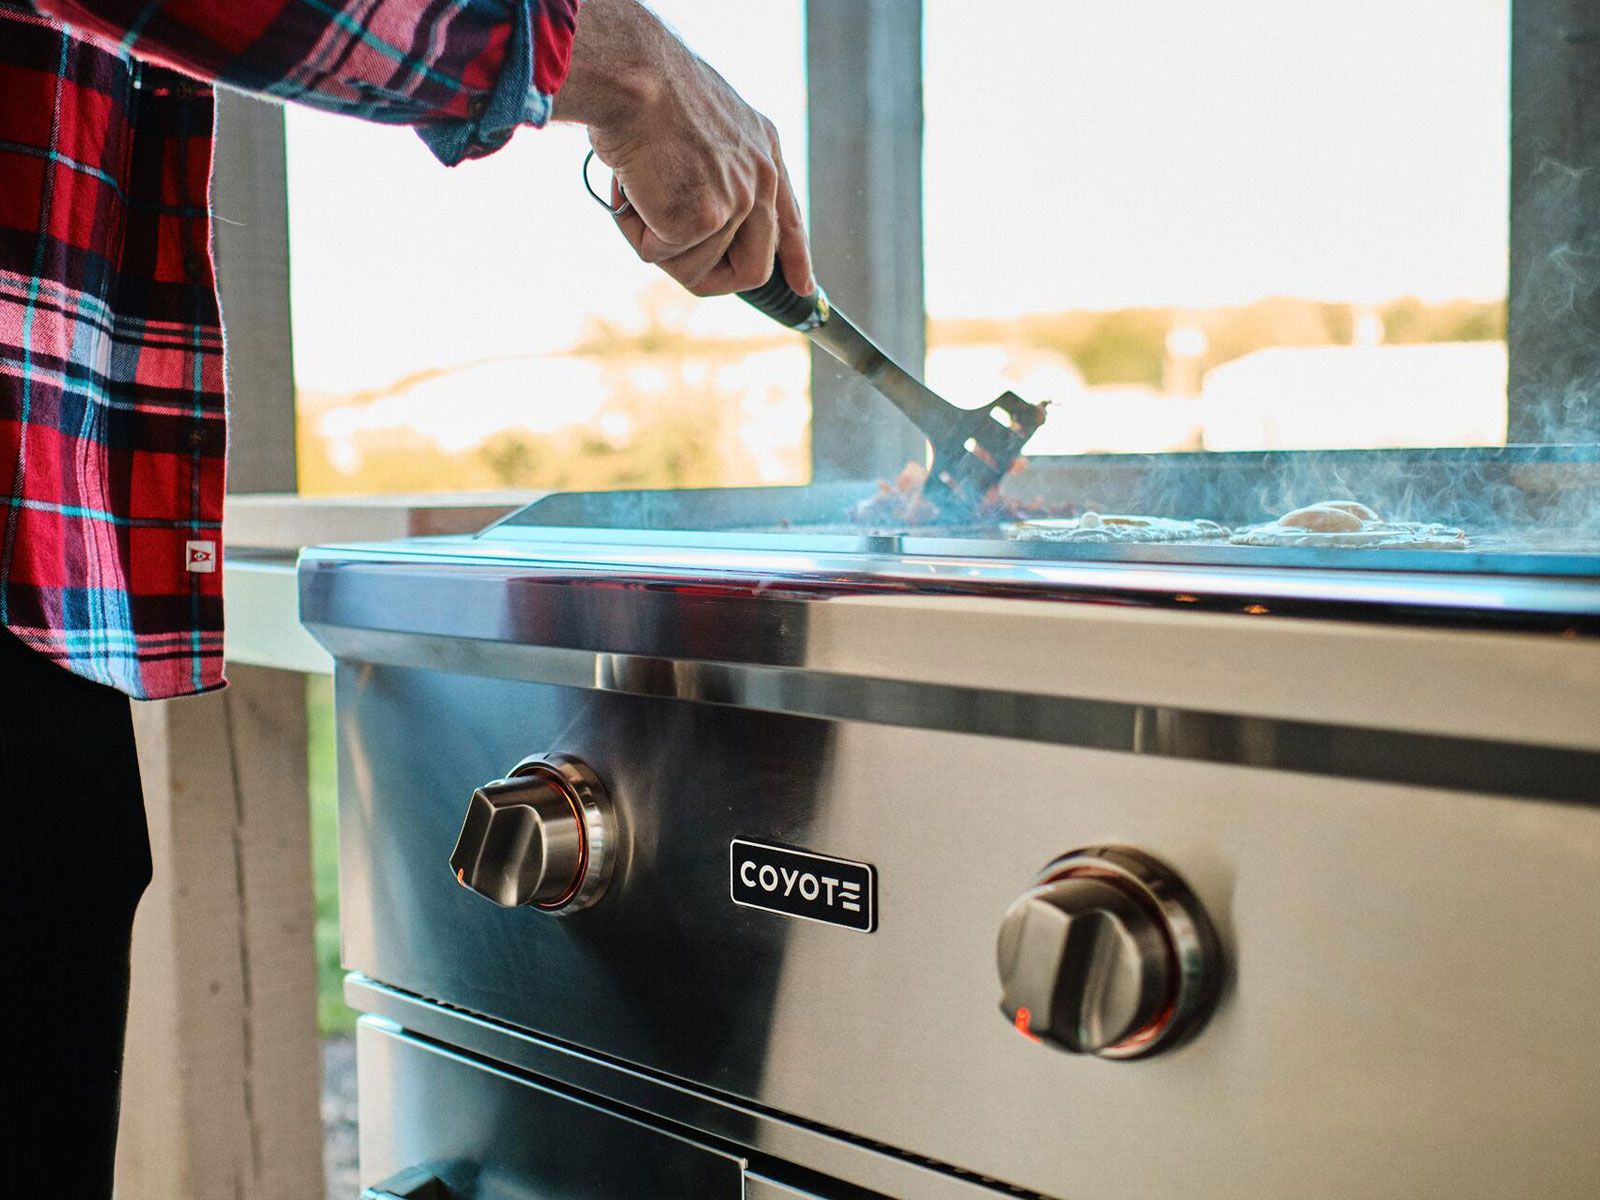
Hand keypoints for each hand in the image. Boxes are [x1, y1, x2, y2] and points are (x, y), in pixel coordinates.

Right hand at [553, 0, 813, 297]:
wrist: (633, 73)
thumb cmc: (646, 89)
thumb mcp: (698, 124)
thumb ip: (710, 168)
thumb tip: (692, 219)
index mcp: (763, 147)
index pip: (787, 217)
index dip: (795, 257)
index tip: (802, 286)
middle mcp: (761, 177)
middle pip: (753, 268)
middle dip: (710, 276)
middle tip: (668, 257)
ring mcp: (738, 201)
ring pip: (695, 266)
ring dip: (653, 241)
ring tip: (633, 193)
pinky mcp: (705, 219)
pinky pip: (659, 255)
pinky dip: (634, 230)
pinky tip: (628, 191)